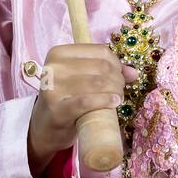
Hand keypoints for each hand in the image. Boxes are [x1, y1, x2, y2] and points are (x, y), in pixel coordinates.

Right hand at [27, 43, 139, 173]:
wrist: (45, 127)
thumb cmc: (66, 98)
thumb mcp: (81, 79)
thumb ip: (106, 71)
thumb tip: (133, 73)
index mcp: (58, 53)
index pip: (100, 51)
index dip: (116, 63)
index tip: (119, 75)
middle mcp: (53, 67)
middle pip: (101, 67)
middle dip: (118, 79)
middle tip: (120, 91)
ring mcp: (53, 88)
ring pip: (98, 83)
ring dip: (116, 91)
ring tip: (117, 98)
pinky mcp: (57, 109)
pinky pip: (88, 102)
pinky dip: (106, 101)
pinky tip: (114, 103)